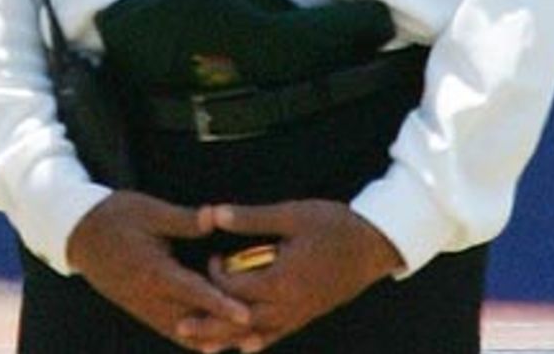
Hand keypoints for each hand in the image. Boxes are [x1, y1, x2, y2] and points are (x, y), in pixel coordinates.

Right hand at [66, 192, 252, 348]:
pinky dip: (197, 336)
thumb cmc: (116, 216)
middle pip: (194, 323)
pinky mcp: (143, 311)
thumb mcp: (149, 210)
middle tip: (258, 330)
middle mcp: (150, 298)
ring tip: (245, 337)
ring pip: (185, 334)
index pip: (194, 293)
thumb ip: (183, 219)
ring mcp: (145, 309)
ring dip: (213, 337)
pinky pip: (174, 331)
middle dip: (226, 330)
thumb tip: (215, 217)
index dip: (222, 306)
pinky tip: (217, 335)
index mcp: (153, 272)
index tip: (247, 315)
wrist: (80, 234)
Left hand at [178, 200, 401, 351]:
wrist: (374, 245)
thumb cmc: (333, 225)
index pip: (237, 287)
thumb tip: (214, 213)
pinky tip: (247, 347)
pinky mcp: (308, 314)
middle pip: (241, 321)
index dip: (217, 275)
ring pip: (258, 333)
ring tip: (203, 347)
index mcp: (281, 282)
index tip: (211, 257)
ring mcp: (300, 314)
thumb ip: (251, 219)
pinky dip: (260, 340)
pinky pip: (280, 333)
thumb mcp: (291, 215)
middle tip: (180, 327)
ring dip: (229, 339)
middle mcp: (288, 306)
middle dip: (210, 325)